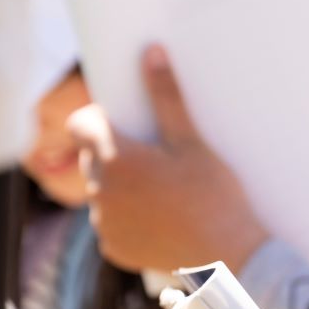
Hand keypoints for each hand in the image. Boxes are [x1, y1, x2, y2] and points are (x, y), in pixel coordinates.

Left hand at [66, 45, 268, 272]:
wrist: (227, 256)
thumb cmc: (214, 195)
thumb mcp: (192, 141)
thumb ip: (166, 96)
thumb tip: (151, 52)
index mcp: (115, 159)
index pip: (80, 124)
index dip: (100, 118)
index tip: (129, 122)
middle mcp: (99, 191)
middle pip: (92, 157)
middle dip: (115, 150)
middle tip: (157, 155)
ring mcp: (103, 223)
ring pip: (101, 189)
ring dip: (120, 183)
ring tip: (162, 189)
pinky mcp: (112, 247)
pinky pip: (111, 220)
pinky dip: (127, 215)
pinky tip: (160, 215)